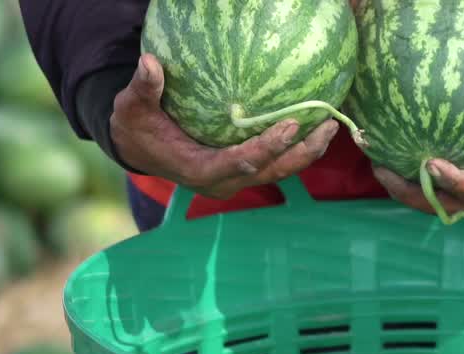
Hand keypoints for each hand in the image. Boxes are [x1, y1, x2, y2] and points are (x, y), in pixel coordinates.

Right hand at [110, 54, 339, 200]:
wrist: (139, 148)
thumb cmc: (137, 126)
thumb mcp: (132, 108)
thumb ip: (143, 89)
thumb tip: (149, 63)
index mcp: (200, 170)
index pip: (241, 164)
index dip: (266, 148)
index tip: (288, 125)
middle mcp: (224, 181)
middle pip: (272, 172)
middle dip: (302, 152)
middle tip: (328, 124)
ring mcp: (237, 178)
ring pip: (280, 170)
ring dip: (307, 151)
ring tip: (332, 126)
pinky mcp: (244, 171)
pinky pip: (276, 162)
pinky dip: (296, 147)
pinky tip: (314, 124)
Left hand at [373, 88, 463, 222]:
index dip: (455, 181)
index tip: (431, 163)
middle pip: (444, 205)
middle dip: (411, 191)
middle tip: (381, 170)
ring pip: (433, 202)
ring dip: (404, 188)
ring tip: (375, 165)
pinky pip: (435, 192)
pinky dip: (412, 180)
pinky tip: (390, 158)